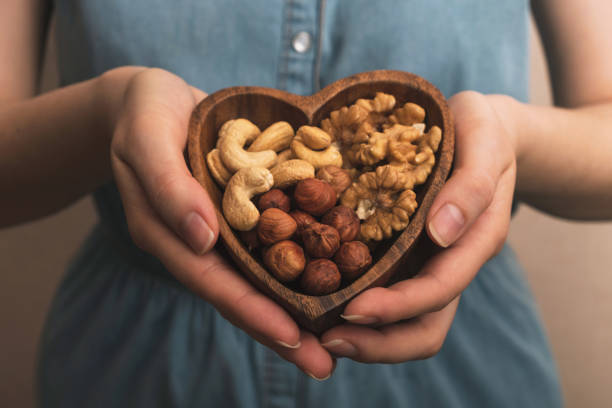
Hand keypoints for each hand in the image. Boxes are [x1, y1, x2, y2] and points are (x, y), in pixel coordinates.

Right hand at [109, 68, 333, 378]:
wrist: (156, 98)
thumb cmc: (146, 112)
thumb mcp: (147, 138)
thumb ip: (168, 186)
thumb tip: (203, 239)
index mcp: (167, 233)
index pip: (211, 280)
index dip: (250, 310)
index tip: (291, 337)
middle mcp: (198, 241)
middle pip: (240, 293)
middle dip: (279, 330)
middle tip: (323, 364)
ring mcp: (222, 230)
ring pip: (259, 278)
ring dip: (294, 310)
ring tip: (334, 342)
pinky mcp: (244, 212)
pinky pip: (272, 244)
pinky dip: (298, 266)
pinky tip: (331, 282)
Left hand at [321, 91, 518, 362]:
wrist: (485, 132)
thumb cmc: (484, 132)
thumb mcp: (485, 143)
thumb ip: (471, 187)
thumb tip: (442, 233)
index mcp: (475, 241)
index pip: (440, 290)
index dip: (397, 307)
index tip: (352, 311)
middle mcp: (452, 263)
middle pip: (424, 328)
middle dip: (379, 343)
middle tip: (325, 340)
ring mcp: (430, 265)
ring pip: (405, 324)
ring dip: (366, 338)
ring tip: (318, 334)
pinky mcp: (410, 257)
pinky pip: (387, 295)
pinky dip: (360, 311)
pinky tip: (324, 301)